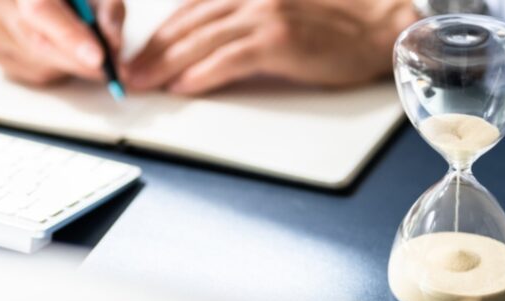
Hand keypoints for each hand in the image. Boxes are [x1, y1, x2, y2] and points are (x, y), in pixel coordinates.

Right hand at [0, 0, 124, 84]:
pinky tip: (62, 51)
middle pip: (40, 43)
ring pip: (41, 64)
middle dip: (82, 62)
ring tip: (86, 49)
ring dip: (73, 65)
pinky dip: (59, 69)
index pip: (42, 11)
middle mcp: (0, 4)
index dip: (71, 38)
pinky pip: (36, 74)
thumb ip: (109, 14)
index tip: (98, 59)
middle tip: (113, 70)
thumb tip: (113, 45)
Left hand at [124, 0, 417, 94]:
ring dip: (166, 64)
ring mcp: (265, 16)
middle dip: (152, 52)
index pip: (189, 12)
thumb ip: (242, 20)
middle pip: (187, 25)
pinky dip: (203, 73)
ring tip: (144, 83)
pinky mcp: (279, 40)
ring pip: (202, 41)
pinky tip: (183, 86)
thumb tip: (206, 46)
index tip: (138, 56)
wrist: (376, 25)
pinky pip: (230, 58)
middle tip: (128, 74)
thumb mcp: (279, 12)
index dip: (159, 36)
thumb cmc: (330, 24)